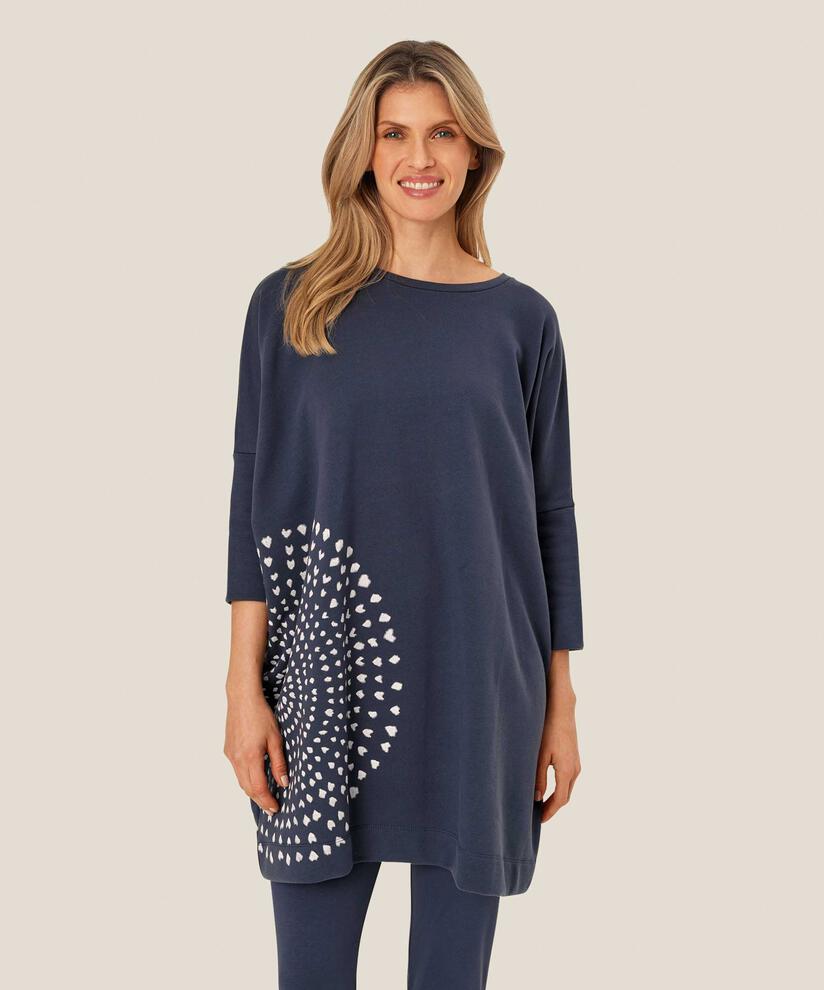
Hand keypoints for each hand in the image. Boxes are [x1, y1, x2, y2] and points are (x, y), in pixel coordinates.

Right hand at [224, 690, 289, 814]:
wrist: (242, 699)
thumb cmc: (261, 715)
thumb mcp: (276, 739)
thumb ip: (279, 763)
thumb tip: (284, 783)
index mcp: (251, 757)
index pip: (259, 788)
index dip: (267, 801)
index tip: (276, 809)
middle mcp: (237, 760)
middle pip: (248, 789)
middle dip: (260, 801)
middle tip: (271, 808)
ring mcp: (231, 755)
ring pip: (241, 781)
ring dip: (252, 791)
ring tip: (264, 797)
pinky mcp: (228, 750)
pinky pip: (237, 771)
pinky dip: (246, 779)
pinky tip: (254, 778)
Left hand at [534, 690, 580, 822]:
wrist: (561, 709)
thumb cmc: (548, 730)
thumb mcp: (540, 755)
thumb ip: (538, 777)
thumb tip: (537, 798)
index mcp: (567, 771)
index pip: (560, 799)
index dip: (550, 812)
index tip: (540, 821)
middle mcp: (575, 770)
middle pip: (565, 796)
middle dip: (553, 808)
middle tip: (539, 816)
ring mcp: (577, 763)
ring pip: (568, 788)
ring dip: (557, 798)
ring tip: (542, 804)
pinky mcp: (574, 757)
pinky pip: (568, 779)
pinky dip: (560, 788)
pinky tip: (549, 788)